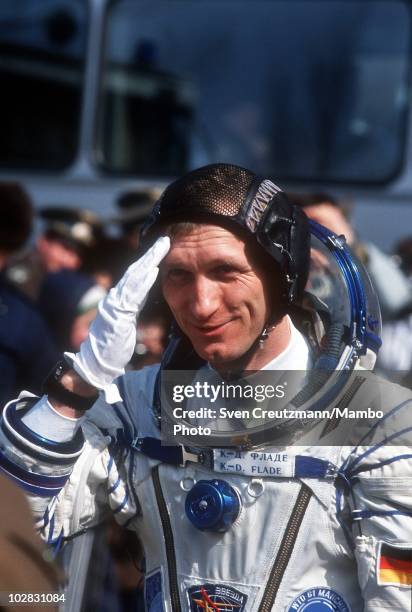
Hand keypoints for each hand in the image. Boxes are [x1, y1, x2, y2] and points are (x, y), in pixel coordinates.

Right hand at [66, 237, 169, 401]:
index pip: (135, 276)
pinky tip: (153, 271)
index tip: (161, 248)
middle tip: (165, 240)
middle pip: (135, 271)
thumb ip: (132, 306)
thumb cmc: (111, 347)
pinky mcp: (117, 316)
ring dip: (149, 262)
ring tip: (162, 248)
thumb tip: (142, 294)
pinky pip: (133, 296)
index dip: (148, 261)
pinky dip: (143, 282)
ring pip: (134, 278)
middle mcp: (115, 299)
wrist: (96, 365)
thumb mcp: (125, 321)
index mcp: (119, 300)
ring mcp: (115, 306)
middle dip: (151, 255)